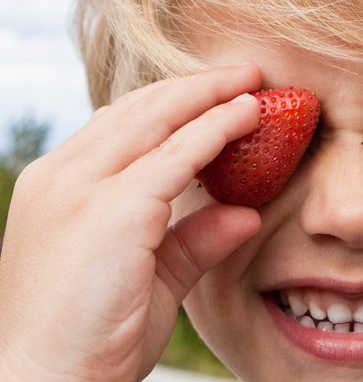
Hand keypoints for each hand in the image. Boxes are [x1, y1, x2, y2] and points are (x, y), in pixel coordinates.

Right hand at [0, 65, 261, 381]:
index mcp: (61, 185)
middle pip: (139, 109)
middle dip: (196, 86)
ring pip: (158, 120)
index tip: (214, 95)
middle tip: (243, 72)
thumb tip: (246, 214)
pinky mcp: (112, 209)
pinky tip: (248, 116)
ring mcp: (82, 188)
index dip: (172, 104)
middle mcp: (64, 176)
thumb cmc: (95, 337)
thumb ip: (195, 240)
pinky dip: (216, 130)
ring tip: (252, 83)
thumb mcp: (152, 278)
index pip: (121, 125)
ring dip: (210, 95)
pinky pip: (177, 155)